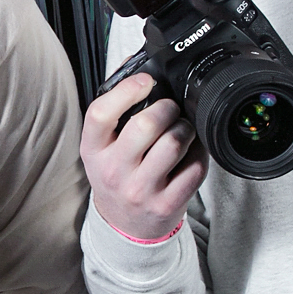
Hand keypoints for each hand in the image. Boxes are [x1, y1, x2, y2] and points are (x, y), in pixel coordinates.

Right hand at [80, 73, 207, 241]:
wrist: (124, 226)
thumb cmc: (116, 176)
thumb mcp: (101, 147)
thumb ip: (115, 112)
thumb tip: (137, 68)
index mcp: (93, 150)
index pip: (101, 114)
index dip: (126, 90)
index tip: (145, 82)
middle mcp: (113, 171)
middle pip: (145, 125)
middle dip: (167, 108)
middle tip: (171, 108)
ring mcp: (140, 190)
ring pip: (173, 143)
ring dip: (185, 129)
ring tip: (181, 129)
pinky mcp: (166, 204)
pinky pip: (193, 167)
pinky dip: (199, 153)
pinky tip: (191, 152)